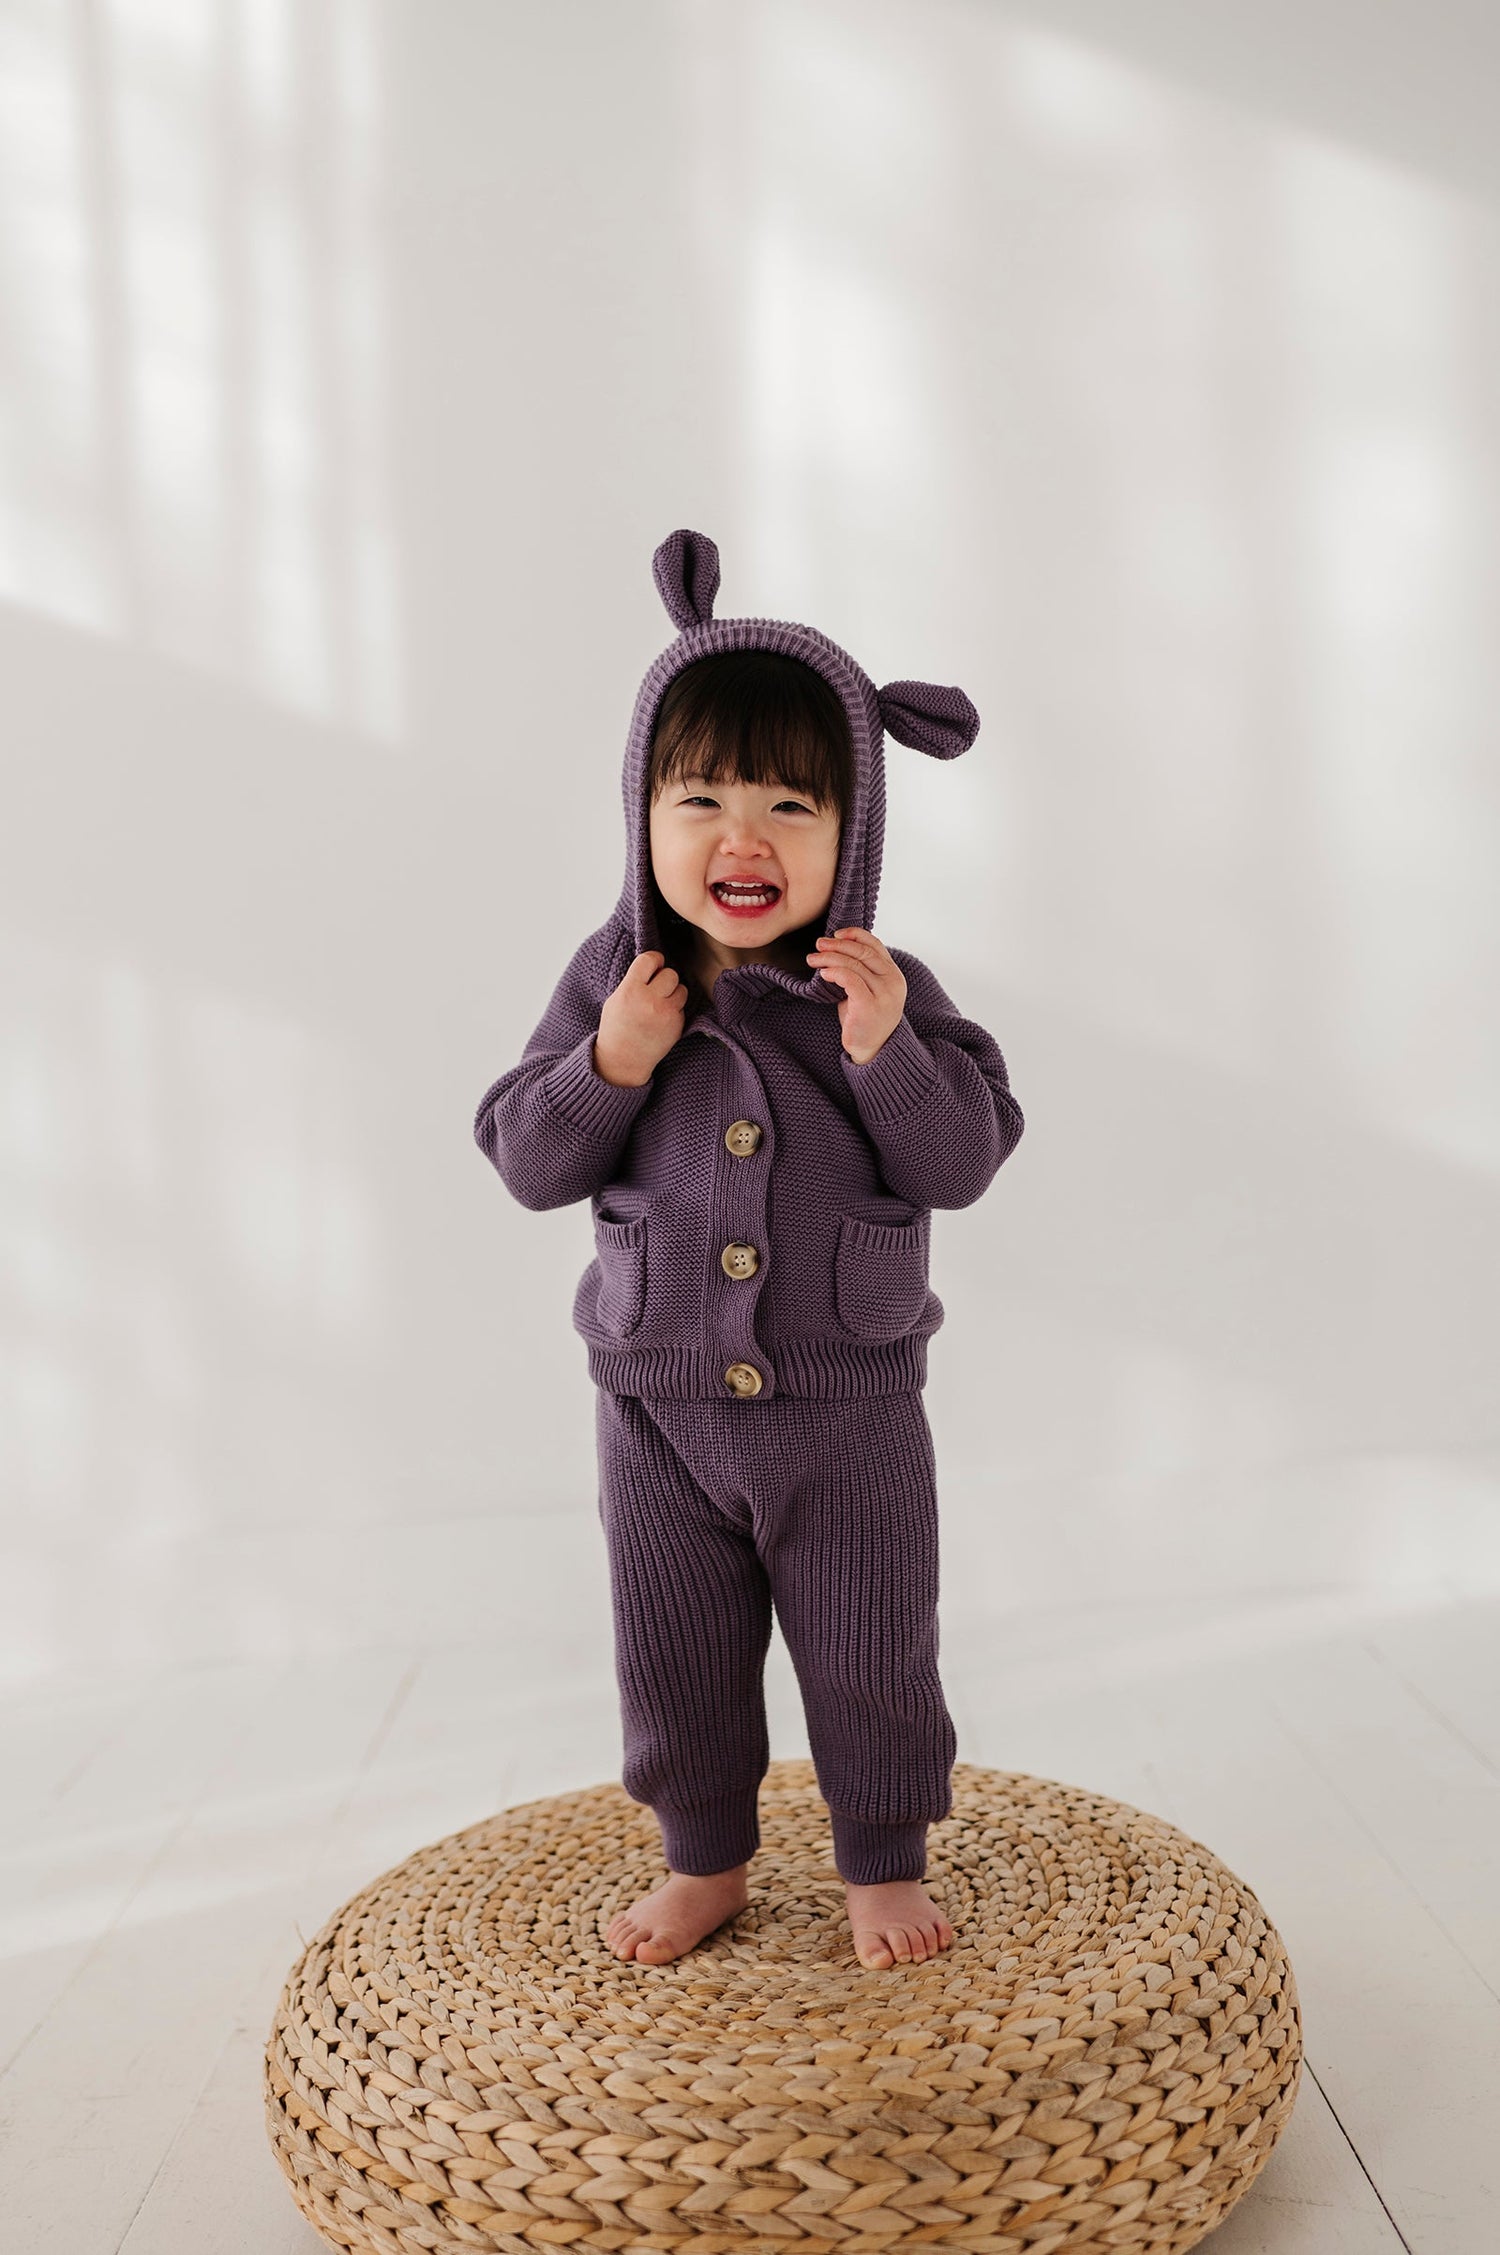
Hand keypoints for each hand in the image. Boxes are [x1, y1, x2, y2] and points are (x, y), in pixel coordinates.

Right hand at [593, 951, 687, 1085]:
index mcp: (630, 990)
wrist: (623, 1060)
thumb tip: (654, 964)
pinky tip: (662, 1020)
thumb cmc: (617, 1027)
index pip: (650, 959)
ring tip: (660, 1004)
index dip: (654, 960)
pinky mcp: (677, 1026)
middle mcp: (649, 1000)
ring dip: (673, 993)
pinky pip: (682, 1007)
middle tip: (656, 988)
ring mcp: (665, 1014)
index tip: (653, 966)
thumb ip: (634, 981)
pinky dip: (675, 1010)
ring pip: (682, 989)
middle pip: (671, 973)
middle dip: (664, 979)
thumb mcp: (615, 999)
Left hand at [806, 928, 906, 1063]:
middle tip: (818, 944)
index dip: (855, 935)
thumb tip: (836, 947)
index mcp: (894, 974)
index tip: (836, 934)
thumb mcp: (866, 989)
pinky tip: (823, 973)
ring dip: (829, 958)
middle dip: (837, 945)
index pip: (875, 945)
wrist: (872, 1050)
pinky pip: (849, 979)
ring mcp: (884, 994)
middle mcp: (893, 982)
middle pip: (862, 953)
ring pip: (853, 964)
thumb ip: (860, 970)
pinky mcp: (869, 1005)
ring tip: (813, 959)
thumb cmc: (865, 1019)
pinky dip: (834, 972)